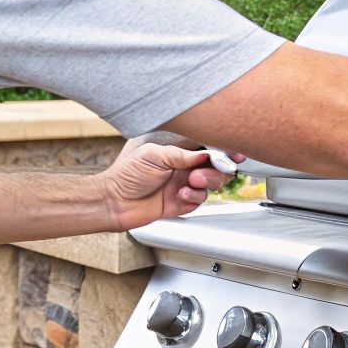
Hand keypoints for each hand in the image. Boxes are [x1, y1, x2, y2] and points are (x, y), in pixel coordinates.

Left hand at [98, 141, 237, 229]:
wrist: (112, 202)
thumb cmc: (125, 174)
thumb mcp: (154, 155)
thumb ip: (182, 154)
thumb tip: (206, 154)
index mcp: (176, 149)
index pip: (206, 145)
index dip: (222, 149)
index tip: (235, 153)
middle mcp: (182, 166)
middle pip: (215, 166)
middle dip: (215, 170)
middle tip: (200, 173)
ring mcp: (183, 183)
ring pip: (211, 183)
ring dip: (205, 183)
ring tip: (189, 184)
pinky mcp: (181, 202)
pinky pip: (199, 200)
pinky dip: (194, 198)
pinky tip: (181, 196)